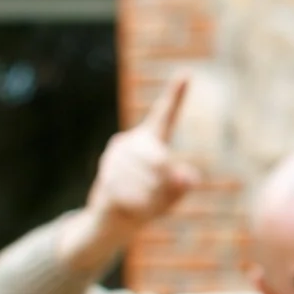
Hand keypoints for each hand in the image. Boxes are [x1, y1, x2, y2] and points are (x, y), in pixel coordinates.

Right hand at [58, 75, 200, 273]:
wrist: (112, 221)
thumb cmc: (149, 203)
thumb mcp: (172, 196)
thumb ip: (183, 186)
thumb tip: (188, 176)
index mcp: (151, 141)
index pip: (165, 115)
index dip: (176, 95)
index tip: (186, 72)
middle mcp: (130, 142)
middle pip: (159, 159)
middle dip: (164, 183)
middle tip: (158, 196)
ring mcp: (115, 158)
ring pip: (145, 179)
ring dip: (151, 198)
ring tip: (142, 203)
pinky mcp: (106, 177)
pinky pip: (130, 193)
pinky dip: (137, 206)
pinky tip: (130, 207)